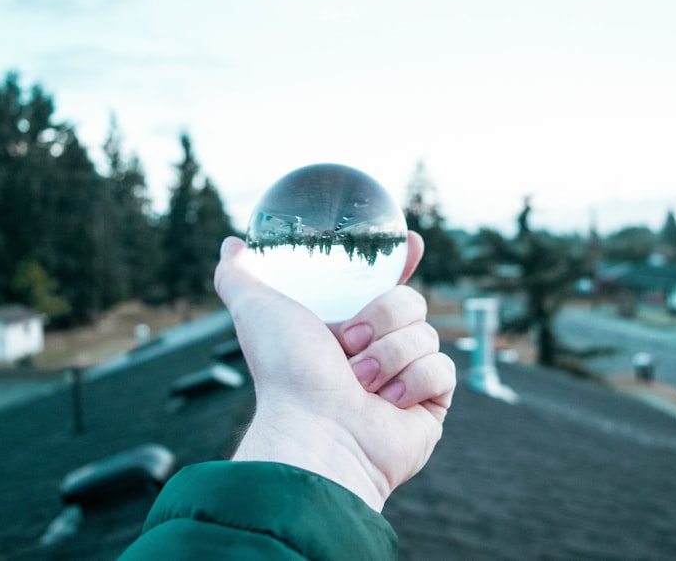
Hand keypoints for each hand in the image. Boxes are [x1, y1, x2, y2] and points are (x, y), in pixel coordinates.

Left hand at [214, 232, 455, 511]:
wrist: (315, 431)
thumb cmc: (284, 374)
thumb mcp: (256, 309)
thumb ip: (239, 274)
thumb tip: (232, 245)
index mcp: (347, 324)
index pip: (387, 281)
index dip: (402, 261)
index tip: (411, 244)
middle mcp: (378, 348)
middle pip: (411, 301)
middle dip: (380, 317)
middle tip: (348, 344)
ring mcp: (407, 376)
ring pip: (426, 333)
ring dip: (389, 355)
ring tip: (359, 383)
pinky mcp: (431, 403)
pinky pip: (443, 368)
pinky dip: (413, 381)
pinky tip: (387, 402)